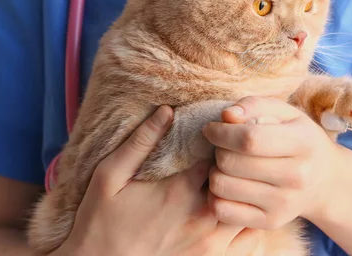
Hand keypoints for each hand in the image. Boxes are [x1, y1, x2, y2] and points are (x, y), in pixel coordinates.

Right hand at [55, 106, 260, 255]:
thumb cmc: (101, 219)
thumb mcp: (110, 175)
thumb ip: (140, 142)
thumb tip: (167, 110)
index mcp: (180, 190)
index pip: (220, 152)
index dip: (221, 139)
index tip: (217, 133)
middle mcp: (203, 216)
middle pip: (239, 177)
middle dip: (237, 161)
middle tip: (230, 151)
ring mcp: (211, 241)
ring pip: (249, 204)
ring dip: (246, 187)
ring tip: (236, 176)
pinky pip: (250, 237)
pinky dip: (251, 218)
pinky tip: (238, 205)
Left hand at [202, 97, 339, 229]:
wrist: (324, 181)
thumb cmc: (297, 139)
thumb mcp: (285, 113)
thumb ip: (254, 105)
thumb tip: (227, 116)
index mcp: (302, 143)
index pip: (249, 139)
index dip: (221, 132)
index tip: (211, 128)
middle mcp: (297, 176)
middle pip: (231, 163)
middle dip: (217, 150)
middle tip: (222, 146)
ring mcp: (284, 203)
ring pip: (222, 186)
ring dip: (214, 171)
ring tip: (227, 164)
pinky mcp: (271, 221)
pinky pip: (222, 210)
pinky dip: (215, 196)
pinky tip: (227, 184)